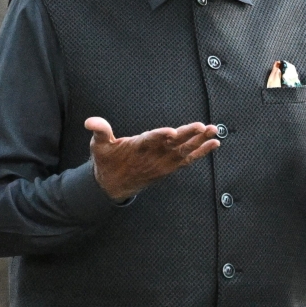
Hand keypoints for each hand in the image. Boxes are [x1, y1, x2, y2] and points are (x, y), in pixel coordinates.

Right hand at [84, 117, 220, 200]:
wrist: (114, 186)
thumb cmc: (107, 161)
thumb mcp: (99, 146)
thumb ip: (100, 131)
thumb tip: (90, 121)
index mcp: (136, 148)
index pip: (149, 140)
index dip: (160, 136)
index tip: (171, 132)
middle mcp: (153, 156)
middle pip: (172, 145)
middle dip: (187, 135)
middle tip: (202, 126)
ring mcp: (163, 162)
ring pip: (184, 151)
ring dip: (200, 141)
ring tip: (214, 130)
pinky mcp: (170, 167)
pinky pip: (189, 160)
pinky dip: (202, 152)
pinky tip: (215, 143)